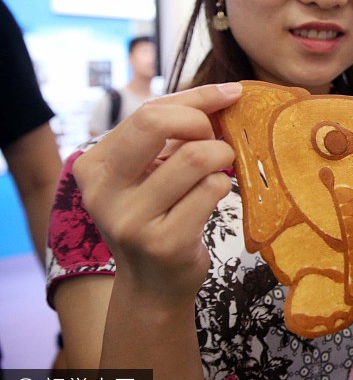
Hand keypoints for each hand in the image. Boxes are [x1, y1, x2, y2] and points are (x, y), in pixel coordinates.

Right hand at [72, 83, 242, 305]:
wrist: (153, 286)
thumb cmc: (158, 216)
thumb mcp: (148, 173)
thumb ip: (170, 135)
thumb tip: (221, 95)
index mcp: (93, 165)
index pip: (148, 111)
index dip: (196, 97)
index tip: (231, 92)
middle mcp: (102, 191)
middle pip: (157, 122)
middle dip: (201, 122)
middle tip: (215, 139)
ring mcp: (130, 219)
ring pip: (195, 157)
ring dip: (221, 157)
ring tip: (220, 170)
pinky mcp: (163, 242)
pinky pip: (212, 189)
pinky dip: (223, 185)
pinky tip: (214, 196)